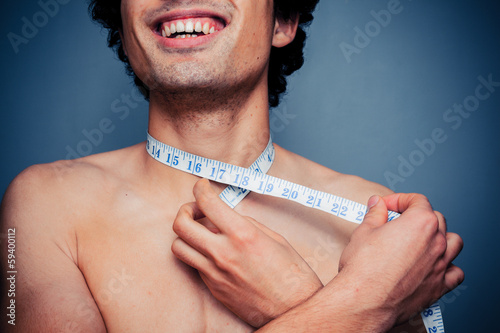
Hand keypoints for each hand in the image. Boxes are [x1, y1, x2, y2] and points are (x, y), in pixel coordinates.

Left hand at [171, 179, 322, 326]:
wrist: (294, 310)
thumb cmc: (292, 275)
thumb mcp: (275, 239)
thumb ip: (247, 224)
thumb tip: (228, 216)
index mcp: (243, 235)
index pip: (208, 203)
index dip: (200, 189)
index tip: (202, 186)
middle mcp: (223, 254)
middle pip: (181, 225)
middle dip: (185, 210)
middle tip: (196, 208)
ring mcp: (215, 274)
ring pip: (178, 247)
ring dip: (185, 234)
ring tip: (201, 232)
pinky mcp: (213, 289)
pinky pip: (195, 266)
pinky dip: (200, 254)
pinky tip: (215, 253)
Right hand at [338, 193, 463, 326]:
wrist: (365, 300)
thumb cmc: (363, 267)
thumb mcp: (364, 231)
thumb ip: (375, 214)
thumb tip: (377, 204)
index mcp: (420, 222)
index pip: (418, 200)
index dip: (399, 200)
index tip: (387, 207)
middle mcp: (436, 242)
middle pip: (436, 218)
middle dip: (417, 216)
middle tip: (397, 222)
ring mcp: (441, 265)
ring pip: (453, 242)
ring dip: (440, 237)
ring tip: (421, 241)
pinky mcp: (439, 286)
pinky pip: (455, 272)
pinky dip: (447, 266)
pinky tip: (432, 265)